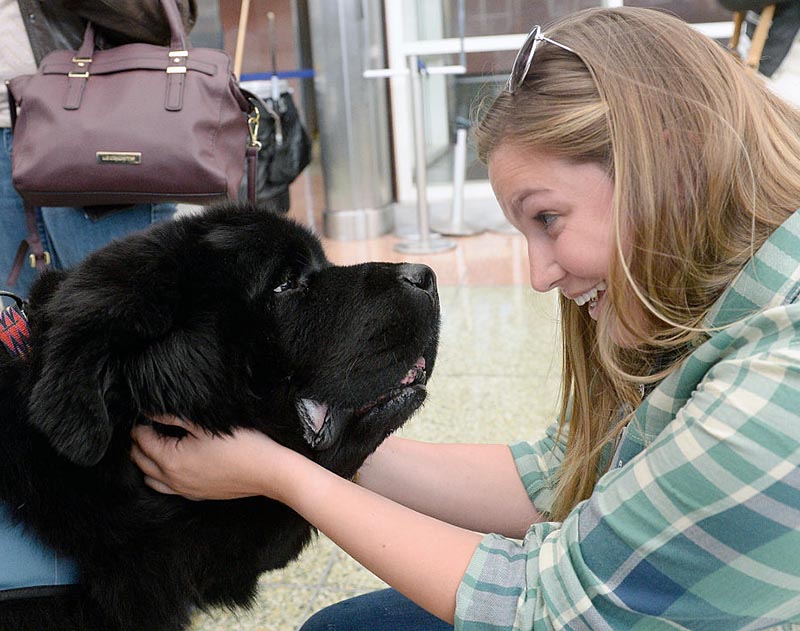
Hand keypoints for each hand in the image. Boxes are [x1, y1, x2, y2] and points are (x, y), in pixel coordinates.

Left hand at [130, 415, 296, 500]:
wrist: (268, 471)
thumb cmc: (241, 444)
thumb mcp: (206, 424)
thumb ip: (174, 417)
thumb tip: (151, 411)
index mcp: (172, 461)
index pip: (142, 441)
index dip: (139, 425)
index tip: (143, 413)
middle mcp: (173, 480)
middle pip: (141, 461)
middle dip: (138, 443)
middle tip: (145, 426)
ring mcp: (185, 490)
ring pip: (151, 479)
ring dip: (146, 462)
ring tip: (154, 445)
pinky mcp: (198, 495)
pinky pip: (168, 489)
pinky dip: (161, 477)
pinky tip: (172, 464)